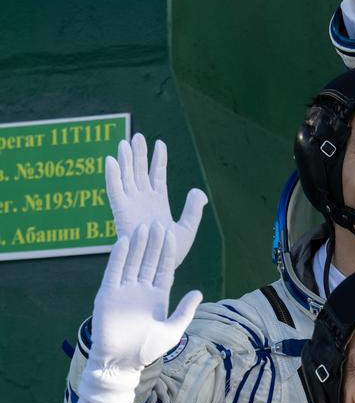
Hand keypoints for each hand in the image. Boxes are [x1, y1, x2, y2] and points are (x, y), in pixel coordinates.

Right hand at [90, 223, 201, 372]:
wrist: (121, 363)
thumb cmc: (147, 350)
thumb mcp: (172, 330)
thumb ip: (185, 311)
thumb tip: (199, 292)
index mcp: (157, 296)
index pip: (163, 268)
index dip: (167, 252)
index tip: (172, 233)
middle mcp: (140, 290)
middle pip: (148, 261)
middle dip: (154, 243)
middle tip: (159, 222)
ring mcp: (123, 291)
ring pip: (131, 262)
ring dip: (137, 245)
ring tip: (143, 226)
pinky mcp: (108, 294)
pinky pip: (114, 272)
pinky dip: (118, 257)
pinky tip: (124, 241)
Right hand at [105, 134, 206, 267]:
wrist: (158, 266)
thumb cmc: (171, 253)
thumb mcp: (188, 228)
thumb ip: (193, 210)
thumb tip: (197, 191)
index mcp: (158, 202)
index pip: (157, 175)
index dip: (158, 159)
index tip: (159, 143)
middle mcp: (143, 201)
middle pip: (139, 171)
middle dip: (138, 154)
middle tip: (137, 136)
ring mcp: (131, 205)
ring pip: (126, 177)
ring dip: (125, 160)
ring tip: (124, 142)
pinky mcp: (120, 212)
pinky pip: (114, 191)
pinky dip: (112, 175)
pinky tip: (110, 160)